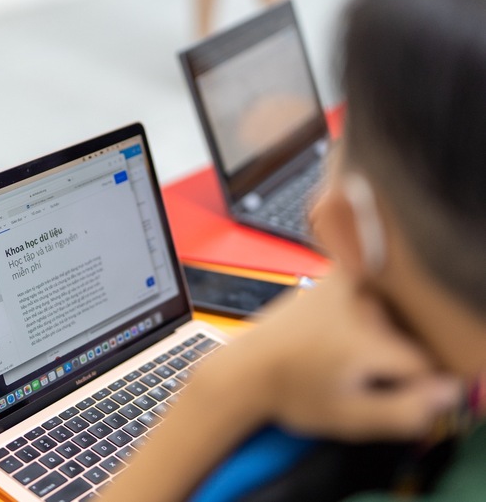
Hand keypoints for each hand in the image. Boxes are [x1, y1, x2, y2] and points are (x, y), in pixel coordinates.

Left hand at [243, 273, 461, 440]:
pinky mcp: (335, 274)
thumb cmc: (288, 391)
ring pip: (395, 312)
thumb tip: (447, 391)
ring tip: (340, 353)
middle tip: (354, 372)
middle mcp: (360, 299)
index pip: (426, 362)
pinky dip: (368, 314)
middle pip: (412, 331)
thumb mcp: (348, 417)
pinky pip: (374, 295)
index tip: (379, 388)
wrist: (245, 367)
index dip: (411, 384)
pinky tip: (337, 333)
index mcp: (366, 336)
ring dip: (382, 333)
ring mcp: (346, 281)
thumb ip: (405, 410)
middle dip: (397, 355)